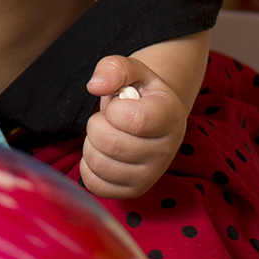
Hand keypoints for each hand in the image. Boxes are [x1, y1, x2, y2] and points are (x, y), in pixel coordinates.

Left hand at [79, 53, 186, 200]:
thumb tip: (95, 85)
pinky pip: (95, 184)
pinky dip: (88, 166)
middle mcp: (166, 151)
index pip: (136, 120)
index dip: (114, 110)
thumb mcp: (132, 71)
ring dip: (91, 144)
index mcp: (170, 116)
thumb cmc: (139, 94)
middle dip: (97, 125)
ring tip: (106, 134)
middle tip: (106, 120)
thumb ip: (114, 68)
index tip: (117, 105)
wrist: (152, 120)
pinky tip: (102, 153)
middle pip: (112, 144)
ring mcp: (150, 175)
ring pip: (100, 164)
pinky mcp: (133, 191)